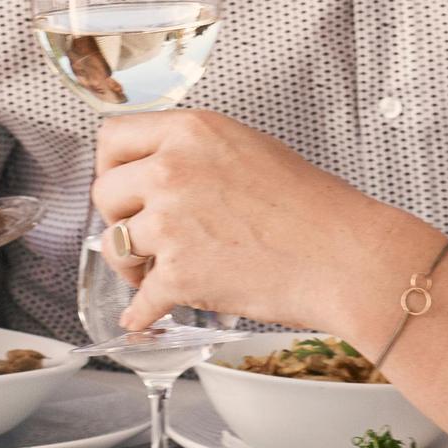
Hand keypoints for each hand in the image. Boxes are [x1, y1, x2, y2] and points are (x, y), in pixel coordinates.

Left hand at [90, 108, 412, 334]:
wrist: (344, 256)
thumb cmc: (313, 207)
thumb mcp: (249, 149)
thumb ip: (196, 153)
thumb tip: (158, 172)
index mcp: (191, 131)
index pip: (112, 137)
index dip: (113, 167)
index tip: (124, 188)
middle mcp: (172, 169)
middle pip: (103, 192)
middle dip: (119, 218)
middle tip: (144, 236)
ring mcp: (171, 222)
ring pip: (113, 244)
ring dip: (130, 263)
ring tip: (156, 272)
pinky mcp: (178, 273)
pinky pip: (139, 299)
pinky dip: (142, 313)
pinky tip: (146, 316)